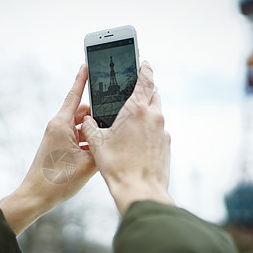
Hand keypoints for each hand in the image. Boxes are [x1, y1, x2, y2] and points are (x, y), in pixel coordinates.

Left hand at [0, 65, 96, 234]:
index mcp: (61, 125)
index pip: (74, 95)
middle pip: (81, 112)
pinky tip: (99, 149)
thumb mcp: (88, 164)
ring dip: (92, 129)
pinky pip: (76, 136)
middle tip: (115, 115)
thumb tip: (112, 138)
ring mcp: (57, 137)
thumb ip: (102, 147)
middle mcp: (57, 127)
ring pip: (80, 126)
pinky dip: (87, 139)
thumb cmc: (57, 181)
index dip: (82, 79)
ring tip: (109, 136)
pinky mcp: (57, 146)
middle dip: (97, 114)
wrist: (35, 197)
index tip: (87, 64)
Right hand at [81, 61, 172, 214]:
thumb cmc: (117, 165)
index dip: (144, 69)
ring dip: (147, 111)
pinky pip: (159, 130)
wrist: (140, 190)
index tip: (143, 62)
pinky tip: (138, 141)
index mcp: (137, 110)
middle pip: (154, 95)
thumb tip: (86, 120)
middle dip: (145, 91)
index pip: (146, 80)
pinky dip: (150, 129)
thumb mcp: (97, 143)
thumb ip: (90, 126)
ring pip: (157, 113)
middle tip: (133, 94)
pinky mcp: (166, 145)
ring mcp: (163, 132)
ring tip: (132, 121)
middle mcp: (154, 117)